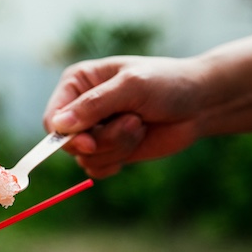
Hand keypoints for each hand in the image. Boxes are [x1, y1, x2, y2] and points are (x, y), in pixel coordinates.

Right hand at [43, 56, 208, 177]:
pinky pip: (97, 168)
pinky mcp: (108, 150)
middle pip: (67, 142)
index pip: (53, 118)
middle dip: (101, 140)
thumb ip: (95, 105)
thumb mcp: (131, 86)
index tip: (89, 142)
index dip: (65, 135)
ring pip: (85, 157)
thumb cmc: (166, 84)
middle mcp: (80, 108)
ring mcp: (94, 131)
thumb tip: (60, 126)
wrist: (199, 103)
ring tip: (139, 125)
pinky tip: (137, 143)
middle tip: (133, 123)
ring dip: (116, 147)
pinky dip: (118, 159)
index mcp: (77, 83)